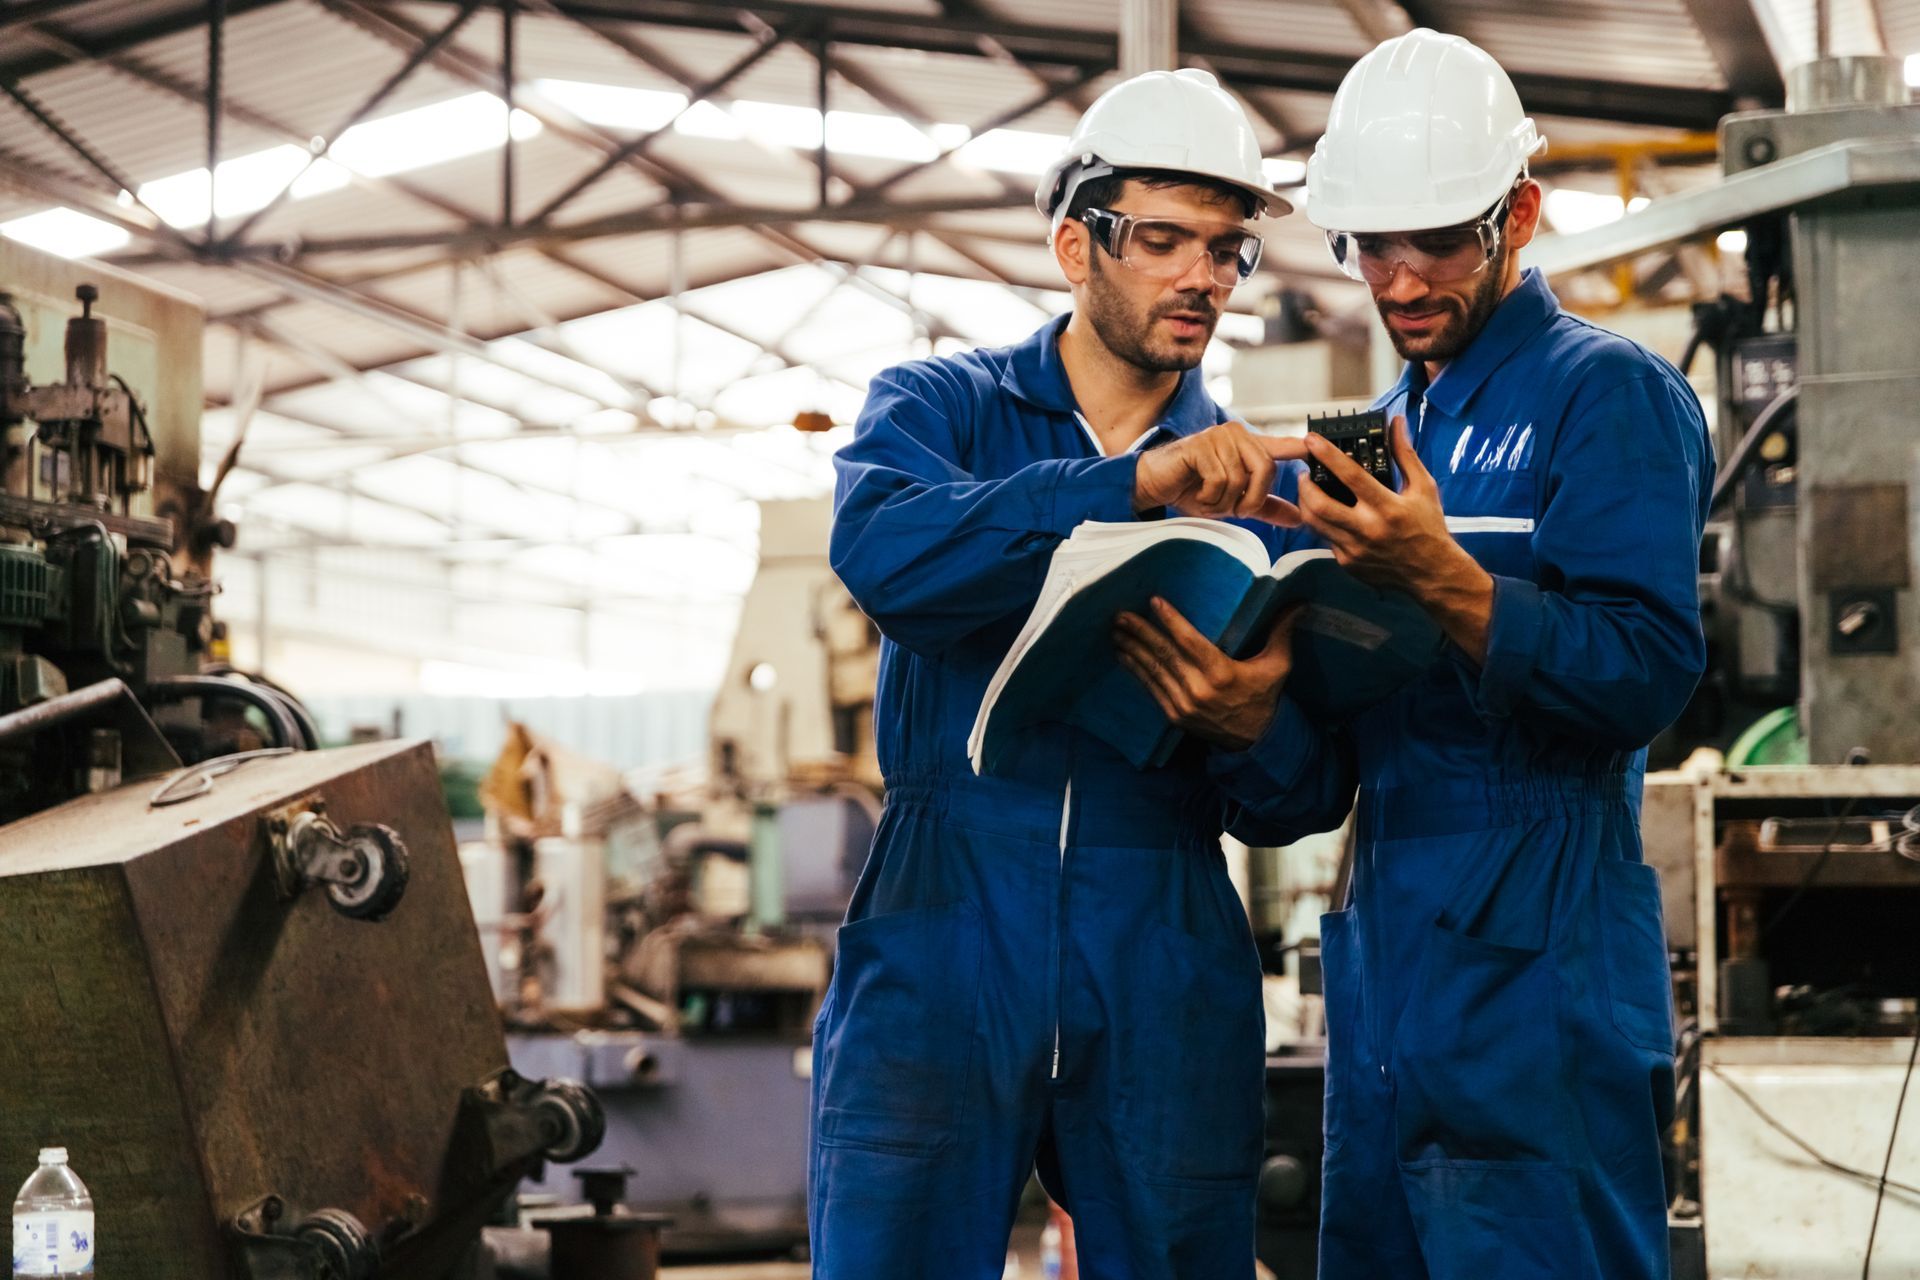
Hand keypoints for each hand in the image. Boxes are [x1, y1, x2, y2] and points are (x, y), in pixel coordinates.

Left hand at [1112, 597, 1303, 750]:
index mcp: (1223, 674)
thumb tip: (1298, 601)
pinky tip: (1123, 655)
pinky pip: (1151, 688)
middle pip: (1164, 654)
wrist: (1255, 740)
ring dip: (1132, 649)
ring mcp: (1184, 704)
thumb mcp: (1278, 664)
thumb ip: (1281, 631)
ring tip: (1116, 630)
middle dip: (1140, 632)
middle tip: (1121, 614)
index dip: (1171, 621)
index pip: (1190, 642)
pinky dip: (1136, 670)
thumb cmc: (1266, 695)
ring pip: (1153, 671)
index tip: (1153, 601)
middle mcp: (1199, 689)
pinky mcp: (1175, 715)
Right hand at [1133, 421, 1305, 523]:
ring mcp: (1219, 437)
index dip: (1301, 447)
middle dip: (1252, 498)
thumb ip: (1266, 507)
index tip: (1317, 446)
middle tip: (1235, 511)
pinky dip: (1210, 497)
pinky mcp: (1201, 445)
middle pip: (1266, 469)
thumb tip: (1298, 517)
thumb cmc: (1193, 490)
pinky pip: (1220, 479)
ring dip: (1225, 502)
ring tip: (1209, 501)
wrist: (1155, 486)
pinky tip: (1198, 495)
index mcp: (1249, 446)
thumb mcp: (1234, 503)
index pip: (1281, 445)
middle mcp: (1237, 435)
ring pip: (1240, 478)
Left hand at [1298, 416, 1493, 660]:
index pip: (1351, 476)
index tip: (1311, 440)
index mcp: (1387, 508)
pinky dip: (1323, 523)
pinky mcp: (1347, 563)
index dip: (1328, 456)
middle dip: (1304, 485)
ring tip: (1309, 490)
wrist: (1433, 573)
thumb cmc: (1429, 527)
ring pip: (1314, 523)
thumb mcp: (1423, 487)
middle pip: (1319, 505)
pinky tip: (1328, 513)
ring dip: (1305, 503)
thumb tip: (1396, 422)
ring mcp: (1354, 550)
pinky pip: (1325, 539)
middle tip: (1304, 472)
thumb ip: (1405, 454)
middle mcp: (1368, 530)